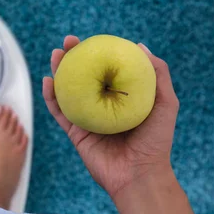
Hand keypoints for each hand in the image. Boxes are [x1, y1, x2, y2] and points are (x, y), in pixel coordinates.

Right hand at [42, 35, 179, 197]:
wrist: (139, 174)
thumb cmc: (156, 141)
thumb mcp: (166, 102)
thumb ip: (158, 74)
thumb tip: (139, 46)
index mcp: (122, 97)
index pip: (107, 69)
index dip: (97, 52)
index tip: (91, 38)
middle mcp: (102, 105)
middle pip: (83, 76)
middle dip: (74, 57)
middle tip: (68, 42)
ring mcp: (87, 117)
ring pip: (68, 90)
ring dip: (59, 71)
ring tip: (55, 55)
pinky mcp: (75, 132)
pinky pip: (60, 112)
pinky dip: (51, 97)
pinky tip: (48, 82)